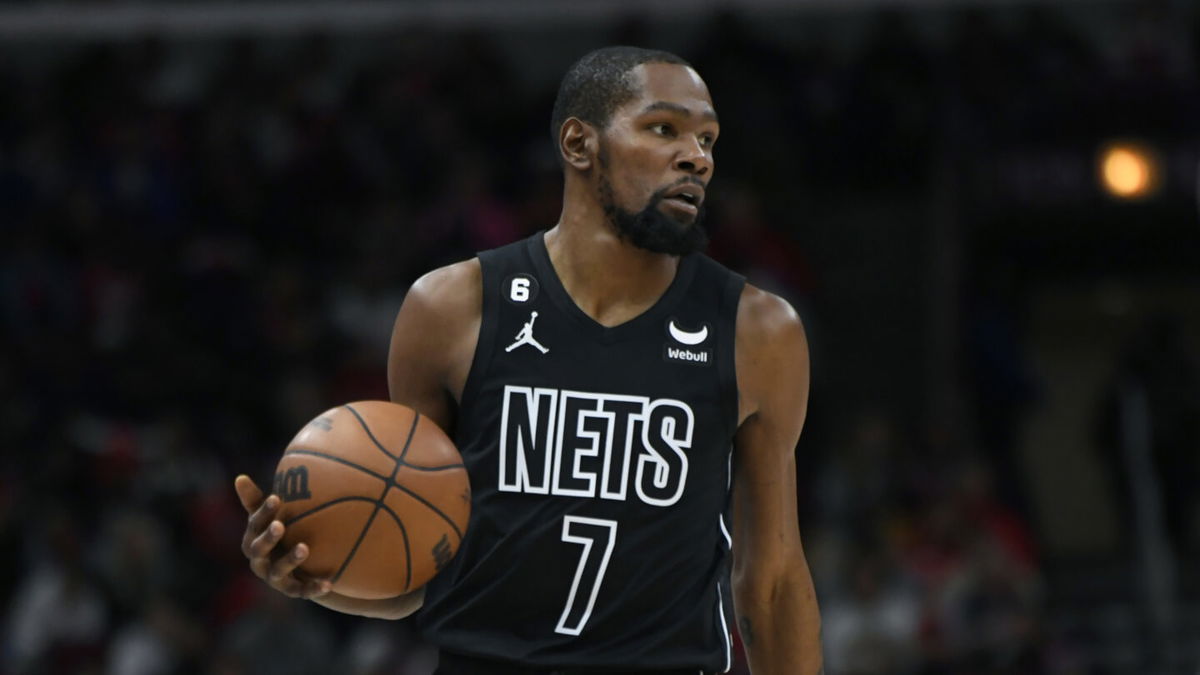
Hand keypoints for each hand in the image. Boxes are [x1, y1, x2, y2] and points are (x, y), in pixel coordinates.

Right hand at [235, 474, 332, 598]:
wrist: (294, 568)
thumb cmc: (279, 535)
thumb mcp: (269, 518)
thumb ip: (256, 501)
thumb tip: (240, 477)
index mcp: (252, 541)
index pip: (254, 525)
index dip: (263, 513)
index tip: (276, 497)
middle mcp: (259, 562)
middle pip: (259, 550)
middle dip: (269, 538)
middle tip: (280, 525)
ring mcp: (274, 578)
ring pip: (279, 571)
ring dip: (291, 560)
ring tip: (305, 547)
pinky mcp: (292, 590)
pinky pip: (302, 590)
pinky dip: (314, 587)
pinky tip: (329, 582)